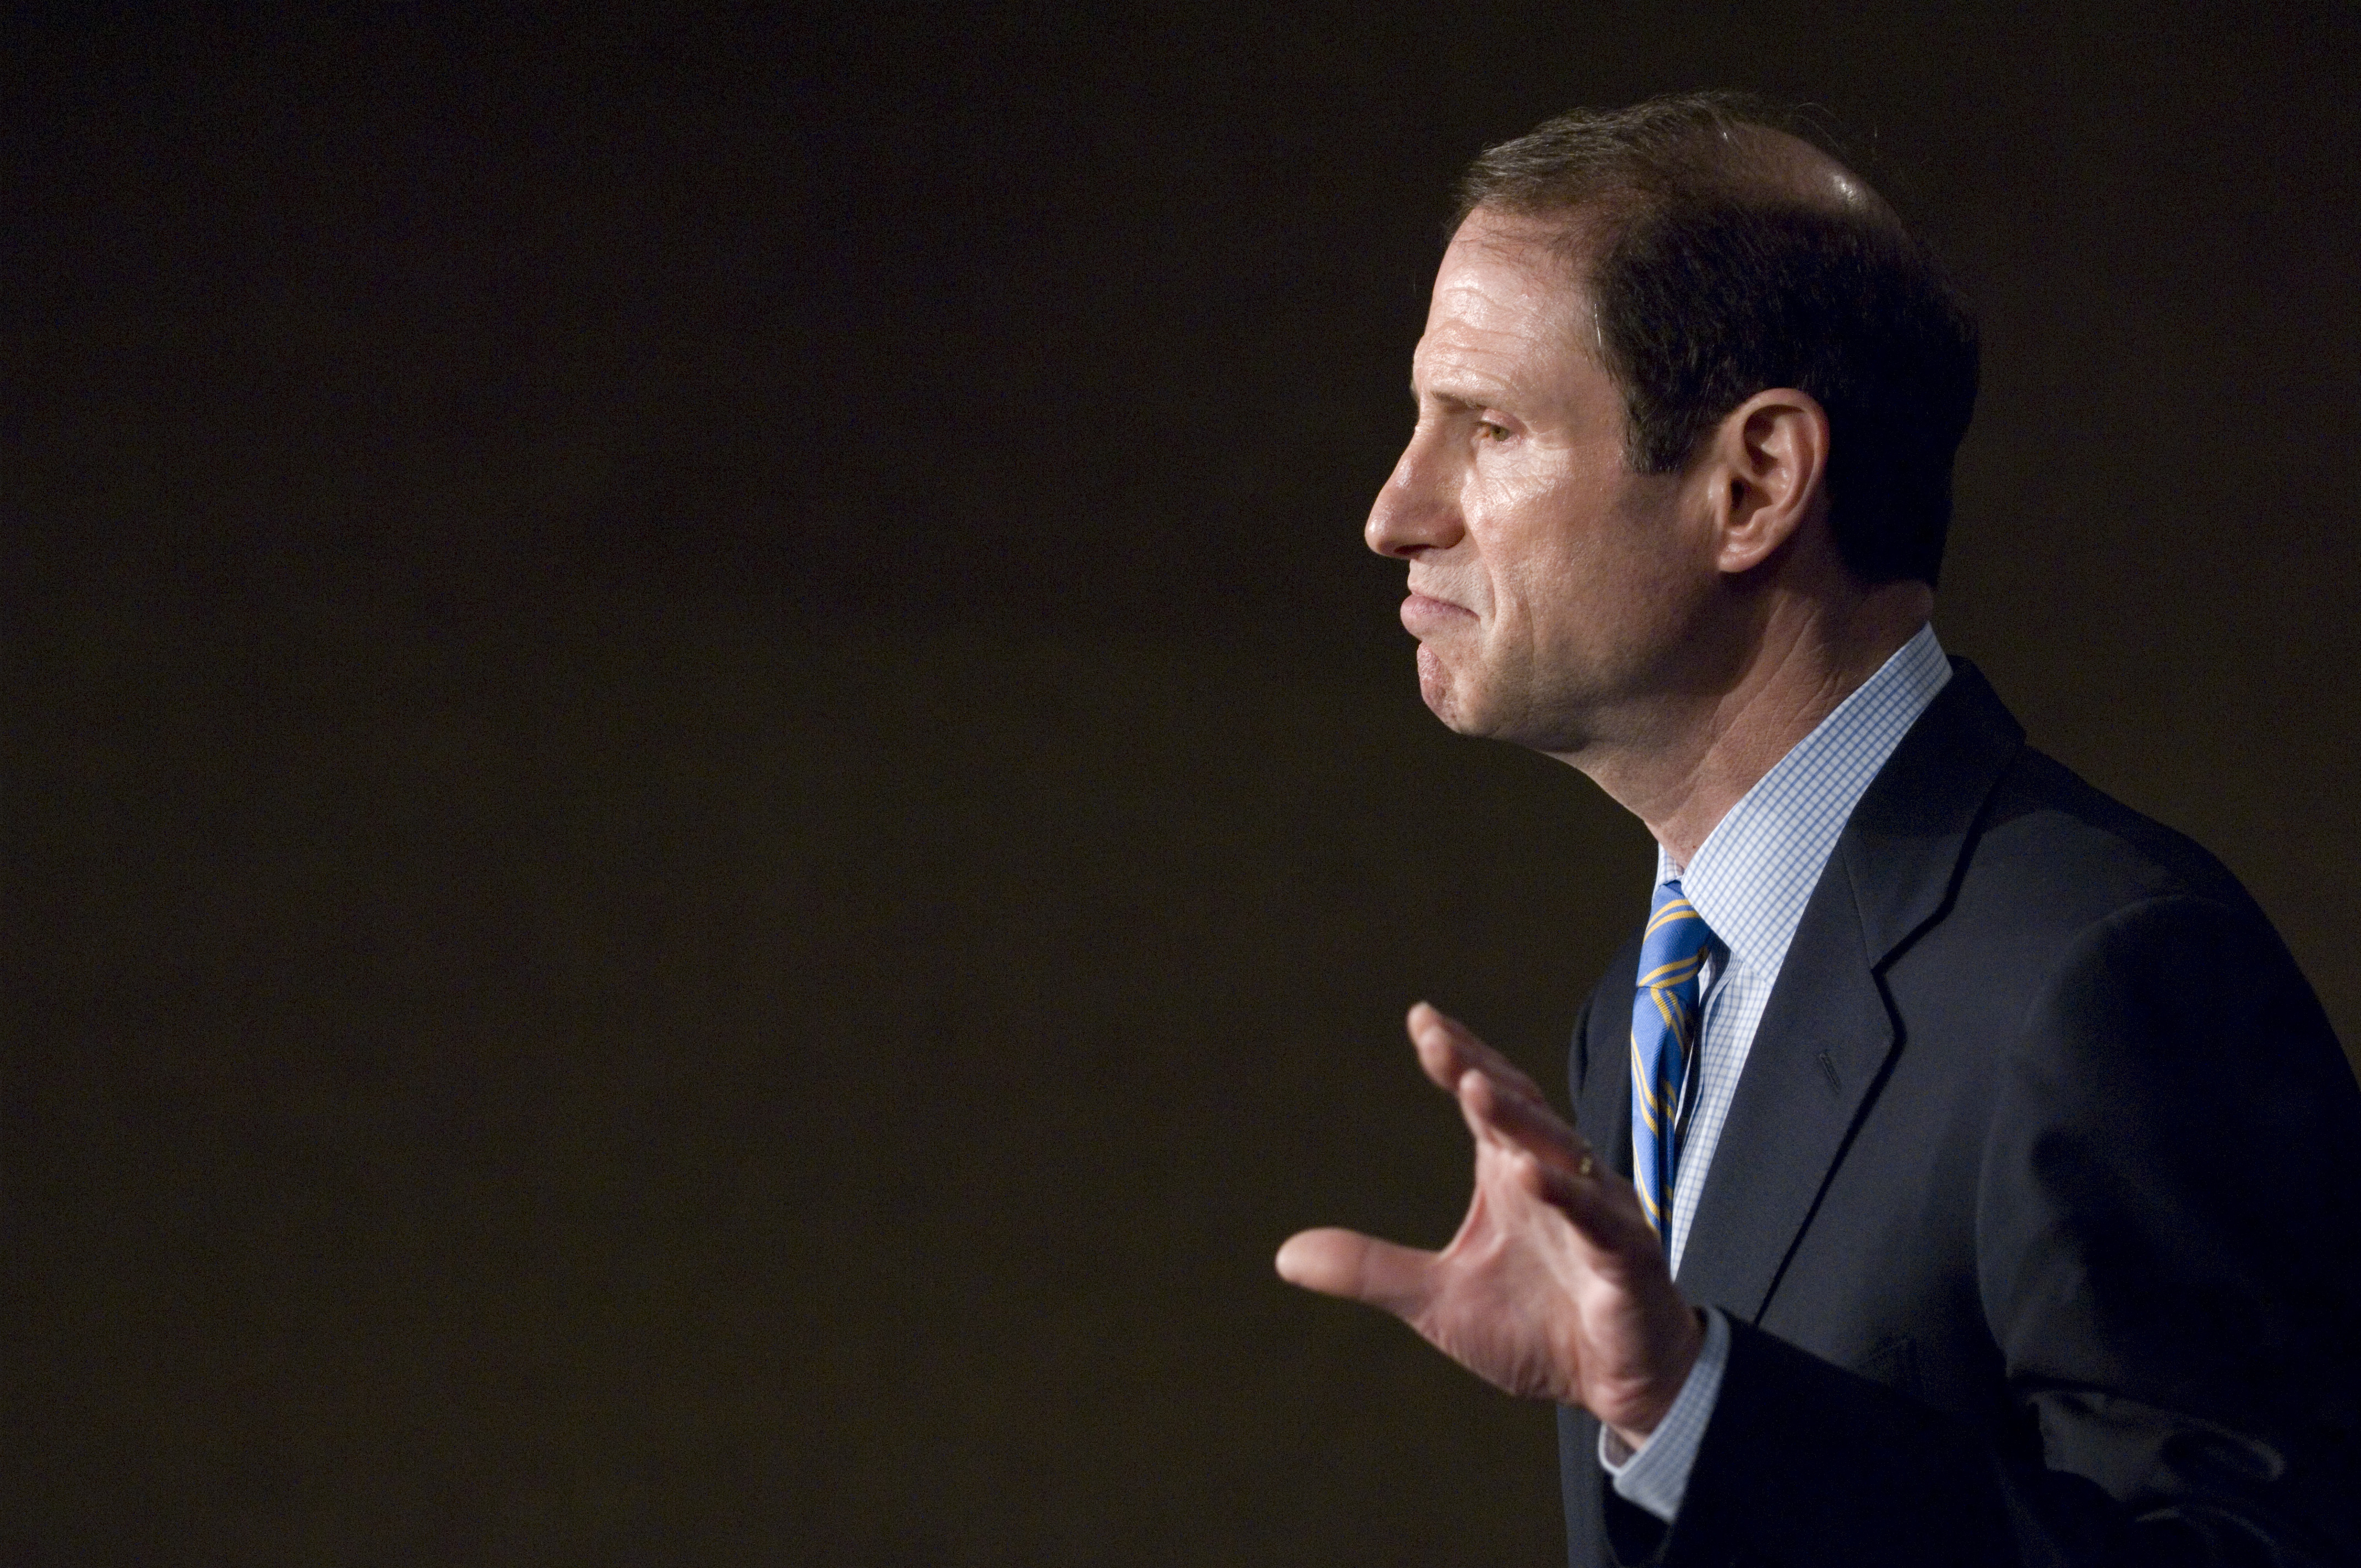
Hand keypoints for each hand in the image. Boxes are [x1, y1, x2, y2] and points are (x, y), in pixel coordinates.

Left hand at [1276, 1002, 1703, 1446]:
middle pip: (1519, 1110)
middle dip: (1480, 1071)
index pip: (1485, 1102)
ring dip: (1518, 1120)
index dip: (1457, 1059)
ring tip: (1476, 1086)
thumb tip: (1283, 1256)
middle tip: (1437, 1036)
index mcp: (1512, 1173)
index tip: (1421, 1020)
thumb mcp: (1437, 1300)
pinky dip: (1565, 1196)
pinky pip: (1596, 1219)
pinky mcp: (1628, 1257)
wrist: (1614, 1384)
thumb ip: (1370, 1269)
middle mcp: (1556, 1178)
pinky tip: (1529, 1176)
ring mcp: (1598, 1213)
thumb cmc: (1534, 1328)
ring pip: (1558, 1153)